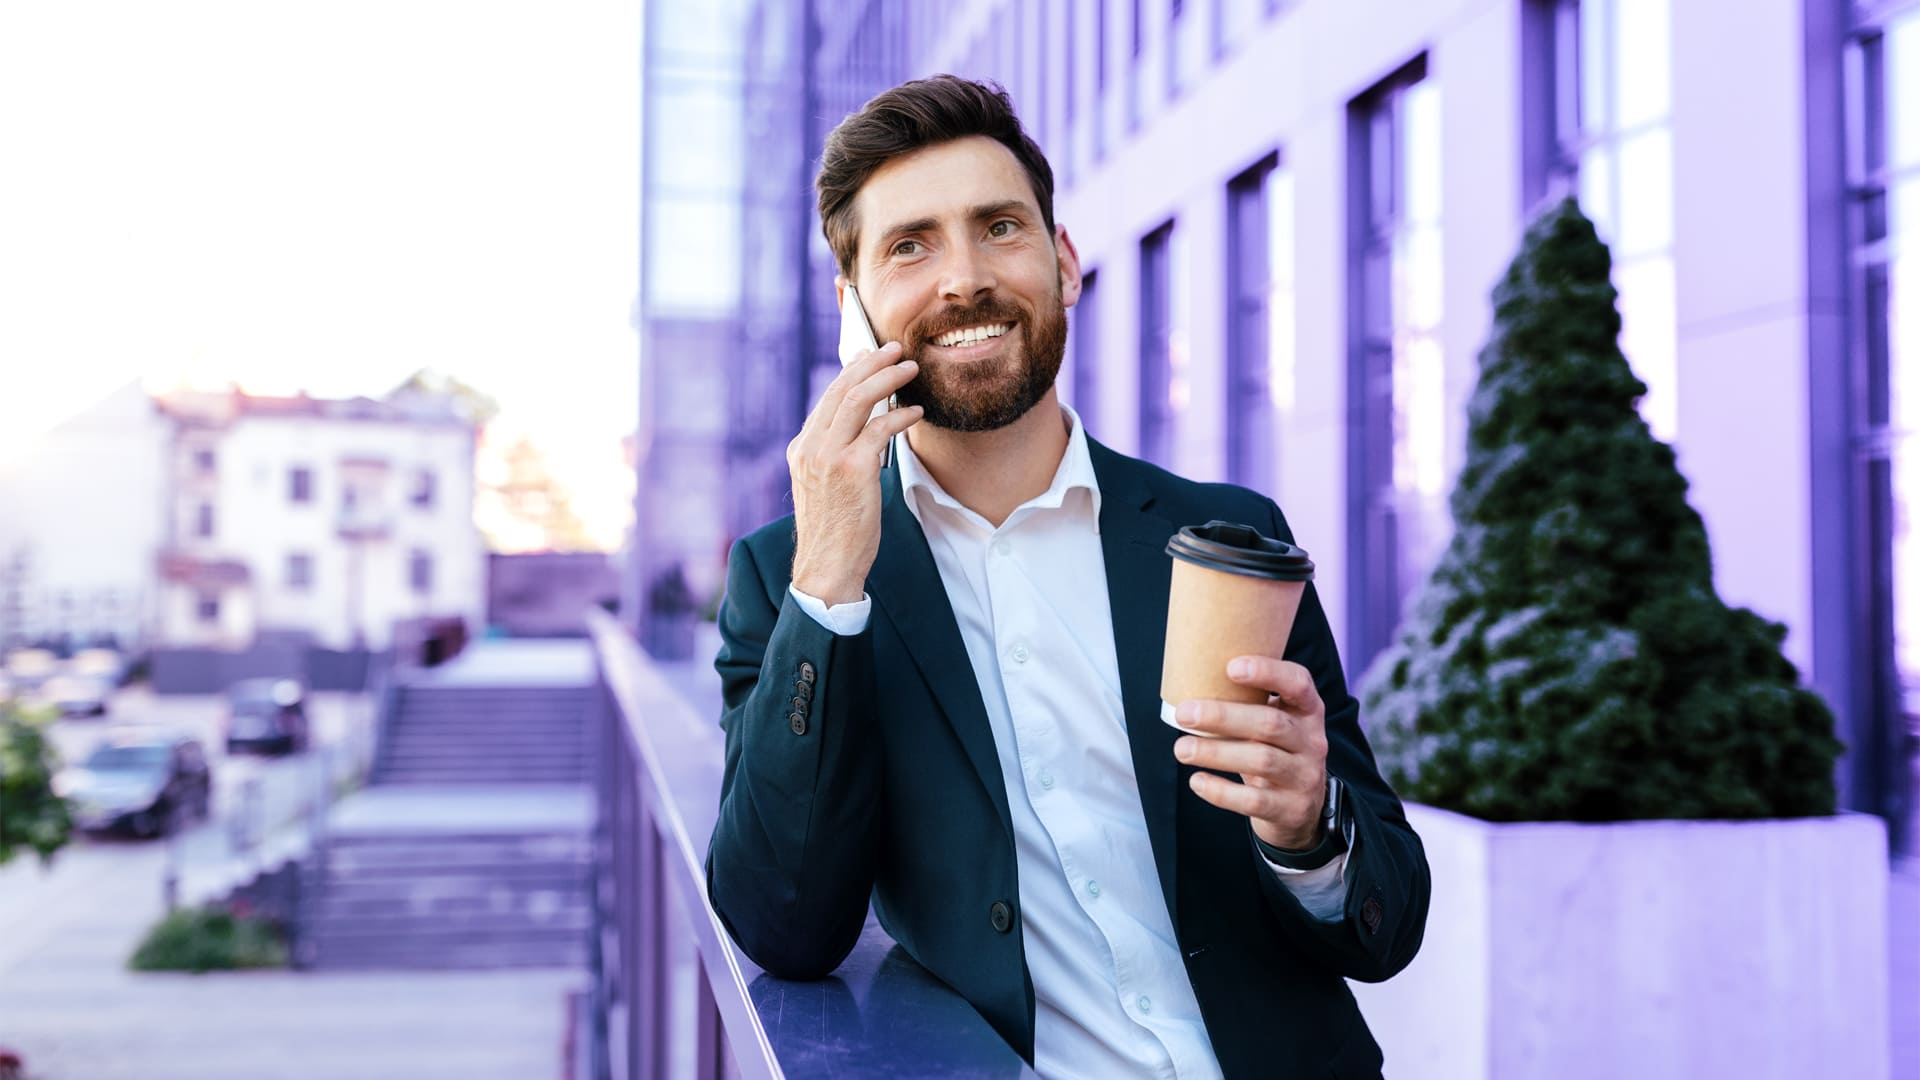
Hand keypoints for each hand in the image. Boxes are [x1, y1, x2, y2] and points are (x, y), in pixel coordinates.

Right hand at [788, 341, 924, 603]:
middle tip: (894, 349)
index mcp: (801, 448)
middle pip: (841, 389)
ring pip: (858, 400)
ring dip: (886, 378)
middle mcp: (810, 447)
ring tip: (909, 367)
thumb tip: (864, 430)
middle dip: (870, 363)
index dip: (851, 372)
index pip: (827, 398)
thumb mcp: (824, 486)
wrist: (826, 567)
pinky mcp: (852, 469)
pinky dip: (900, 416)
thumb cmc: (834, 531)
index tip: (870, 356)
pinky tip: (915, 412)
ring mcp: (828, 456)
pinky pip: (879, 429)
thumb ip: (835, 455)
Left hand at [1171, 656, 1327, 850]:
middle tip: (1184, 713)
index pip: (1298, 684)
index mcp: (1307, 711)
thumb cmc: (1273, 752)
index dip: (1269, 672)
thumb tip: (1189, 682)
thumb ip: (1247, 705)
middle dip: (1224, 717)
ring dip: (1216, 753)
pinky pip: (1254, 800)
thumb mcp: (1272, 725)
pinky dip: (1222, 791)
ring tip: (1181, 749)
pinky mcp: (1290, 809)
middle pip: (1270, 724)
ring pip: (1262, 760)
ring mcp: (1304, 776)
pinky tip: (1197, 781)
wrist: (1300, 810)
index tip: (1231, 667)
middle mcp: (1312, 742)